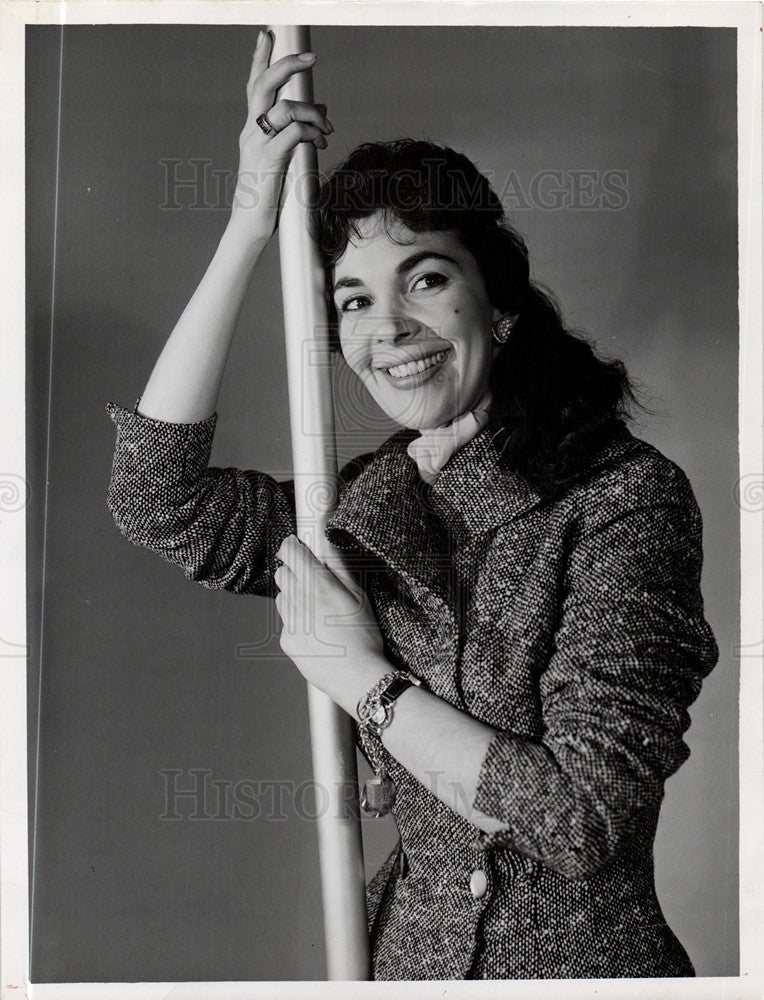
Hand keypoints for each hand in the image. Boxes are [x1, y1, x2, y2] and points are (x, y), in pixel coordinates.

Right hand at [228, 30, 332, 243]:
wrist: (250, 226)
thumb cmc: (267, 197)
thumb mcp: (284, 160)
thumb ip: (298, 134)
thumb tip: (322, 110)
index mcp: (252, 131)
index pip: (253, 86)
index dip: (260, 58)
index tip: (268, 34)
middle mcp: (250, 132)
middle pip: (263, 85)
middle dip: (287, 65)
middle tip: (311, 57)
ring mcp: (258, 145)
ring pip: (285, 107)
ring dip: (313, 112)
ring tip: (326, 129)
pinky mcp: (270, 159)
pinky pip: (295, 132)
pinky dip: (313, 132)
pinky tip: (320, 143)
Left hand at [274, 535, 384, 706]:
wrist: (356, 676)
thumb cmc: (363, 635)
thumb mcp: (358, 594)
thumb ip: (338, 565)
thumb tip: (325, 541)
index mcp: (317, 585)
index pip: (290, 552)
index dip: (291, 545)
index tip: (297, 545)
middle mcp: (298, 601)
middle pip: (282, 572)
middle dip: (293, 570)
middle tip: (311, 577)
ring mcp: (290, 622)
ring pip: (282, 596)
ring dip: (293, 594)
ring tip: (316, 606)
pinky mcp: (287, 640)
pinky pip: (285, 621)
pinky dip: (296, 619)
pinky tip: (316, 629)